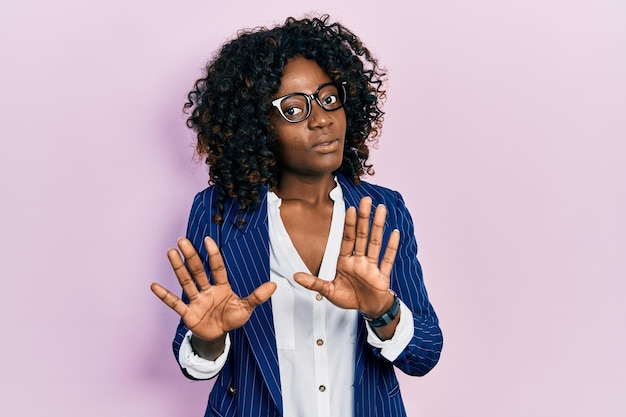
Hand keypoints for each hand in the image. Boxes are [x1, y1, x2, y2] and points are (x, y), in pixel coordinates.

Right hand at [150, 237, 276, 341]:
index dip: (213, 255)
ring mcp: (196, 300)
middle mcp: (207, 290)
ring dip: (178, 268)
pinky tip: (154, 285)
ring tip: (170, 252)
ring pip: (186, 282)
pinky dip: (165, 296)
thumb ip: (257, 297)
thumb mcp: (246, 308)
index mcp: (222, 287)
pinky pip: (175, 304)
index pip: (217, 268)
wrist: (218, 336)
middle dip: (191, 256)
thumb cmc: (232, 318)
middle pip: (198, 271)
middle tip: (183, 240)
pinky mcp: (188, 314)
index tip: (208, 240)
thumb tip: (274, 285)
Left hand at [294, 196, 399, 318]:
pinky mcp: (382, 275)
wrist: (368, 309)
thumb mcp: (328, 291)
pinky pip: (387, 259)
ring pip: (375, 243)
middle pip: (362, 235)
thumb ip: (314, 283)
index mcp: (345, 261)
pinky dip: (391, 247)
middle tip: (366, 200)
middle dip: (364, 218)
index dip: (349, 224)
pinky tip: (394, 233)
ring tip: (381, 209)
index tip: (350, 209)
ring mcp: (371, 266)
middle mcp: (359, 260)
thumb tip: (296, 276)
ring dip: (378, 226)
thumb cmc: (349, 298)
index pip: (347, 239)